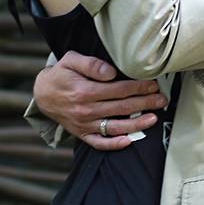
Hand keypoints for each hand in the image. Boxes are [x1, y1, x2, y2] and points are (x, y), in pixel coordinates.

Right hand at [33, 50, 167, 151]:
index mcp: (84, 91)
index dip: (138, 87)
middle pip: (121, 108)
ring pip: (115, 127)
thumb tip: (111, 72)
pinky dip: (114, 144)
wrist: (42, 94)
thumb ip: (91, 64)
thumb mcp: (70, 60)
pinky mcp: (82, 134)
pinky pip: (99, 143)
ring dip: (136, 124)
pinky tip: (129, 141)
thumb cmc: (60, 75)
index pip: (118, 90)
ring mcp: (84, 124)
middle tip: (161, 100)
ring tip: (153, 119)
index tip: (153, 84)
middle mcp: (85, 110)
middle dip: (144, 103)